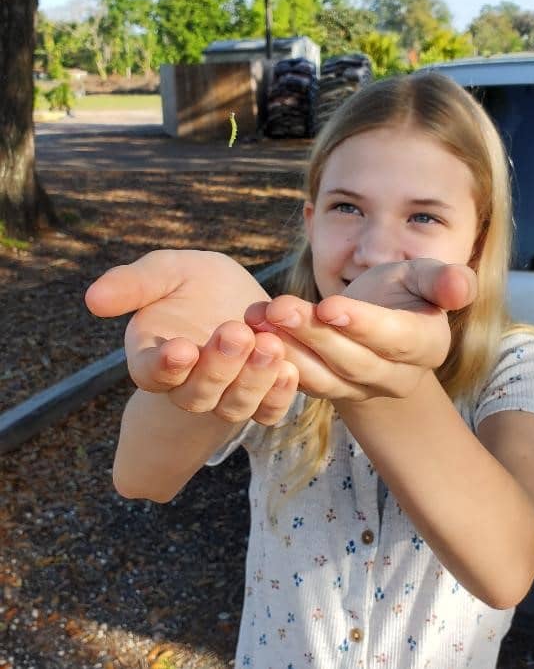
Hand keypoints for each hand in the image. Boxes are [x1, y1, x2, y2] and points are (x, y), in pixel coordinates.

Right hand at [85, 250, 298, 424]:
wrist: (235, 295)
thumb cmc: (192, 283)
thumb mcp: (166, 272)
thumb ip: (133, 284)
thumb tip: (92, 299)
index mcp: (155, 359)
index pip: (152, 375)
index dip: (164, 366)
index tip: (180, 348)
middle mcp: (188, 387)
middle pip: (197, 394)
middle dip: (218, 366)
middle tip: (237, 333)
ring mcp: (226, 397)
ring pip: (234, 405)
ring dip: (253, 380)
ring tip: (270, 346)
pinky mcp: (261, 399)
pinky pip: (269, 410)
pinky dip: (280, 395)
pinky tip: (291, 369)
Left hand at [244, 259, 476, 400]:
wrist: (379, 319)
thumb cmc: (403, 291)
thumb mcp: (423, 275)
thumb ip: (441, 280)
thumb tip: (462, 286)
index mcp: (426, 345)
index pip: (396, 339)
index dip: (363, 325)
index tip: (328, 307)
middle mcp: (396, 376)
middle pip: (353, 360)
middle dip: (313, 334)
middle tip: (278, 308)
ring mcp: (361, 390)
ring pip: (324, 376)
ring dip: (287, 349)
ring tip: (258, 320)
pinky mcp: (330, 391)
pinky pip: (303, 383)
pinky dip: (276, 361)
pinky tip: (252, 334)